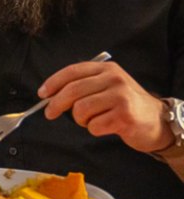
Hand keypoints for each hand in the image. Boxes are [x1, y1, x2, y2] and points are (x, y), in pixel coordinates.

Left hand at [38, 59, 172, 152]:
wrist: (156, 120)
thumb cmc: (124, 104)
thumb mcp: (106, 86)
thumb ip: (82, 86)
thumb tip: (50, 95)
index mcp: (106, 69)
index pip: (73, 71)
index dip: (53, 82)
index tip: (42, 94)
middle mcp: (114, 79)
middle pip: (72, 90)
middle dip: (56, 104)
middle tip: (49, 113)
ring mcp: (121, 97)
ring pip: (81, 110)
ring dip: (80, 120)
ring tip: (92, 120)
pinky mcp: (124, 117)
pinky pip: (93, 126)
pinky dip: (94, 129)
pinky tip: (106, 126)